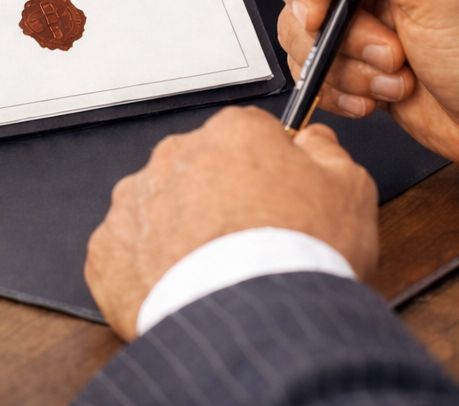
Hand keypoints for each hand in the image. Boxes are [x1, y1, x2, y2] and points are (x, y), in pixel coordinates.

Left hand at [85, 106, 376, 340]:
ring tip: (217, 274)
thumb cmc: (297, 259)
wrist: (253, 323)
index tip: (276, 199)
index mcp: (230, 134)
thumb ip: (326, 151)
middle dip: (219, 200)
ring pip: (159, 211)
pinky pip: (127, 255)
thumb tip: (313, 140)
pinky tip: (181, 292)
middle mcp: (175, 158)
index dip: (266, 171)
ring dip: (181, 234)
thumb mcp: (350, 191)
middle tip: (249, 244)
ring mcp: (135, 204)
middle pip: (199, 171)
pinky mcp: (108, 252)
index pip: (247, 136)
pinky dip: (148, 272)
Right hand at [268, 0, 458, 175]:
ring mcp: (367, 14)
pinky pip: (316, 67)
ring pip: (303, 31)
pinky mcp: (360, 57)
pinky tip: (383, 93)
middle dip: (330, 27)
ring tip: (395, 72)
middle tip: (379, 46)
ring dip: (344, 62)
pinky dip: (342, 88)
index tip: (318, 4)